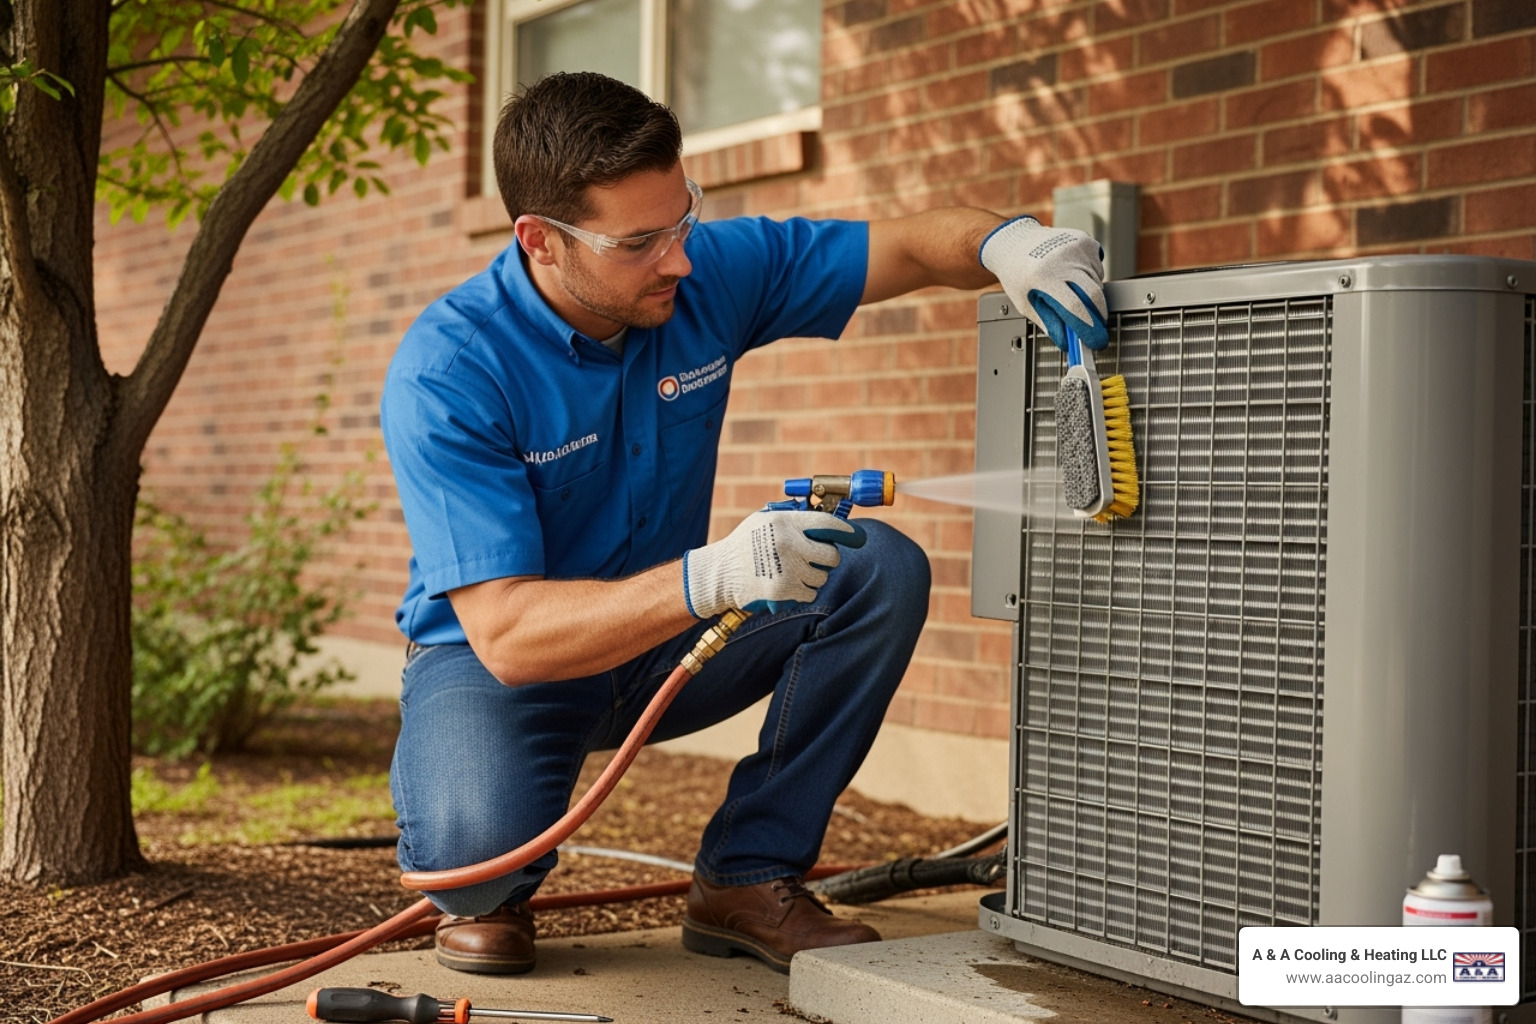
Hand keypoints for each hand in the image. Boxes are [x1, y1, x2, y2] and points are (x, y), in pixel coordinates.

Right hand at [682, 511, 858, 618]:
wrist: (720, 573)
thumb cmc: (743, 544)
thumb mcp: (763, 519)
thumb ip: (791, 517)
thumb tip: (824, 520)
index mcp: (785, 522)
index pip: (827, 524)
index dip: (847, 532)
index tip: (858, 538)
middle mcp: (788, 544)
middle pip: (831, 556)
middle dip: (826, 559)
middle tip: (813, 558)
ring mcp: (787, 569)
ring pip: (822, 577)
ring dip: (812, 577)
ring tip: (792, 572)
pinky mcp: (784, 591)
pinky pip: (810, 593)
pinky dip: (803, 592)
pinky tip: (786, 584)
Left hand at [980, 216, 1108, 350]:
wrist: (1015, 242)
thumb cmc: (1018, 274)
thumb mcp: (1026, 304)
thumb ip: (1049, 323)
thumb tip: (1068, 341)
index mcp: (1044, 277)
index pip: (1075, 308)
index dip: (1089, 329)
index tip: (1096, 341)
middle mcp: (1063, 259)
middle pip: (1094, 295)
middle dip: (1099, 316)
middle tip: (1096, 329)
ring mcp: (1076, 248)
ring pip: (1098, 282)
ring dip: (1092, 296)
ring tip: (1071, 292)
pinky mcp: (1086, 241)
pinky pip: (1097, 268)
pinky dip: (1090, 278)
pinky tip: (1073, 275)